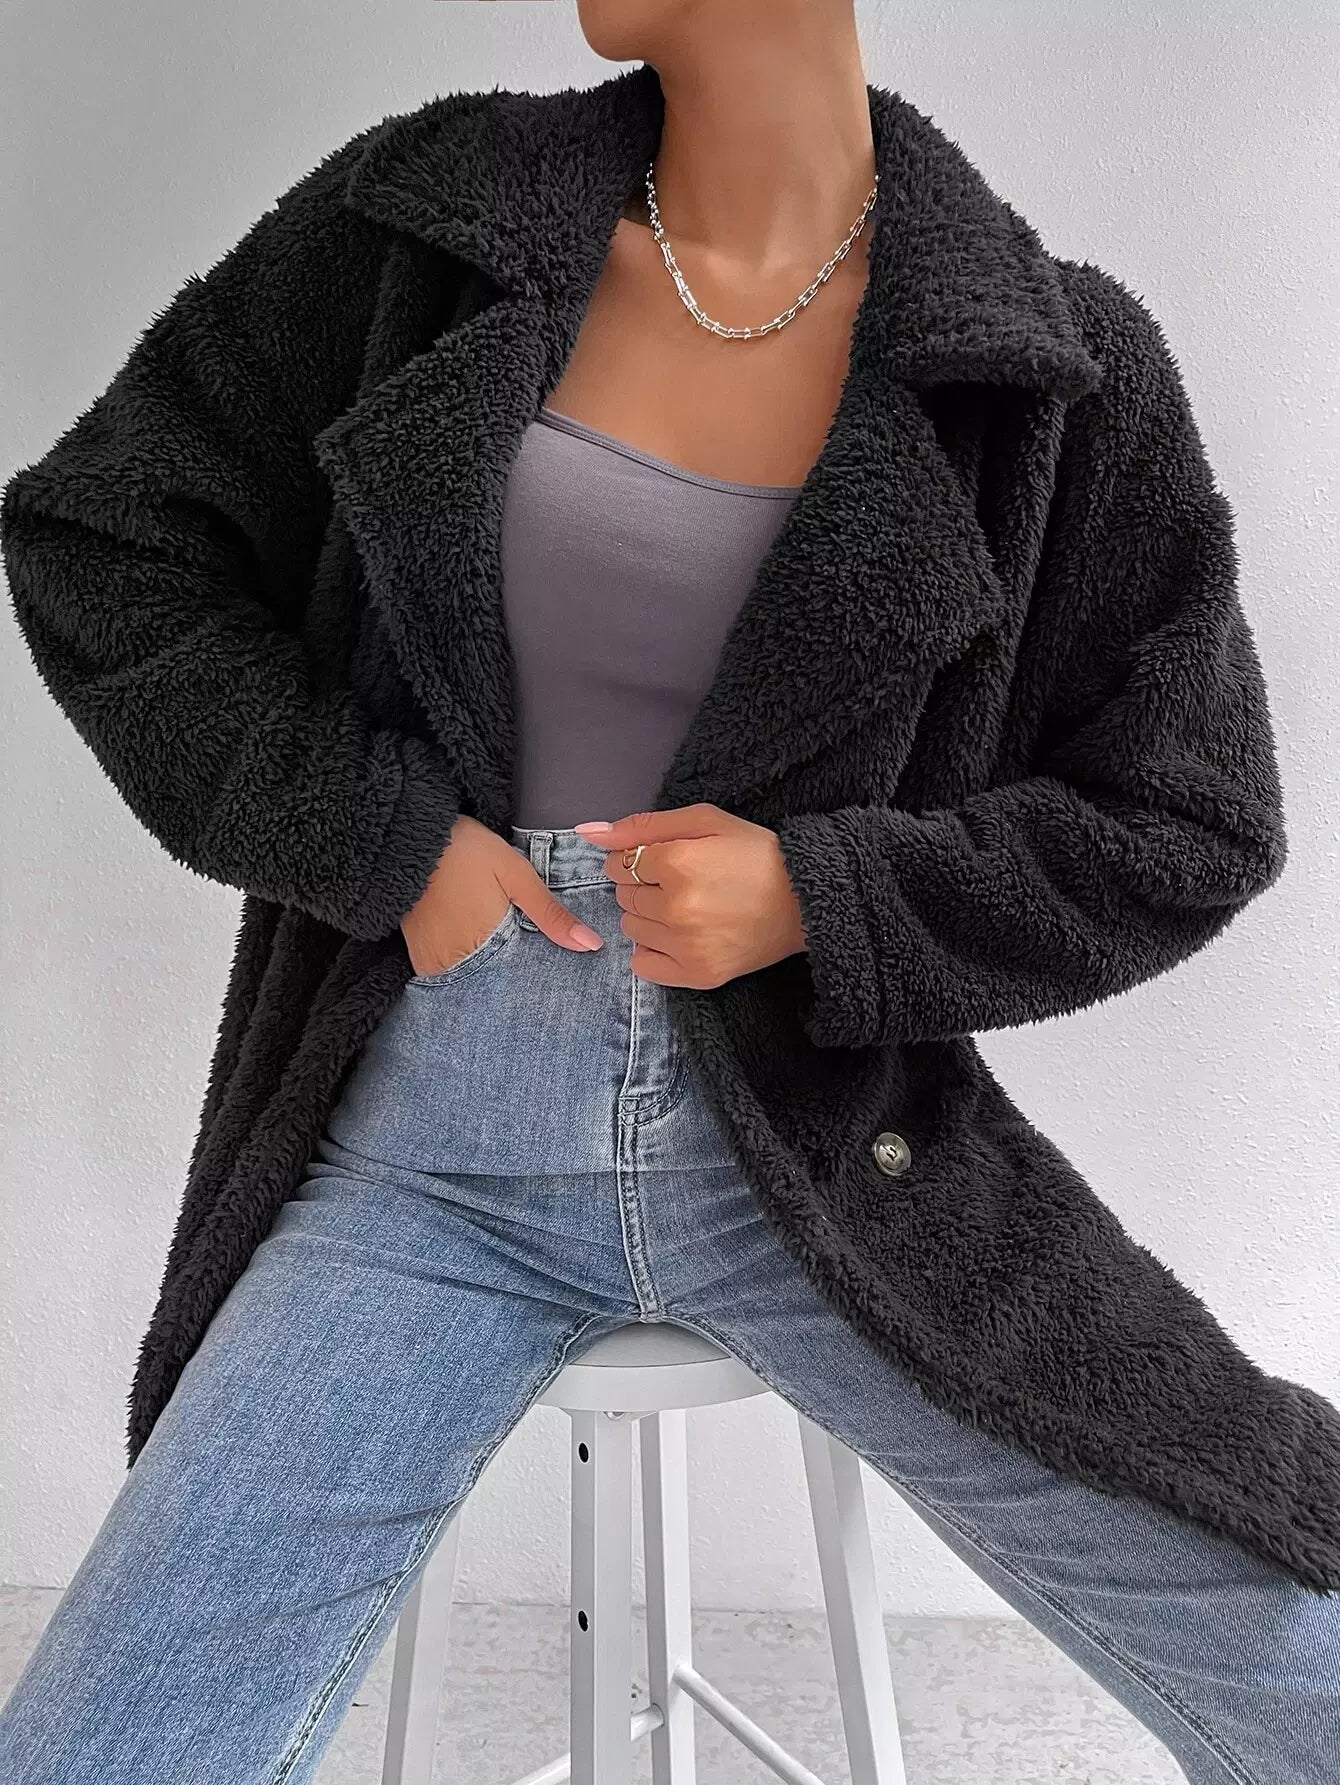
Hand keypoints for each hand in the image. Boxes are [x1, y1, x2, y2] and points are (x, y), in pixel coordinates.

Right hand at [400, 815, 603, 976]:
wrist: (411, 838)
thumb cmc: (468, 852)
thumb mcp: (517, 875)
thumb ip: (551, 914)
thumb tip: (590, 945)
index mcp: (489, 945)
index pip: (520, 980)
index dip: (534, 975)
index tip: (544, 972)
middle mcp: (458, 963)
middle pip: (493, 984)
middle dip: (508, 976)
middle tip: (515, 954)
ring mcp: (434, 963)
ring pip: (470, 982)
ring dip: (485, 973)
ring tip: (493, 950)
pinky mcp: (418, 957)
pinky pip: (446, 975)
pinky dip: (462, 966)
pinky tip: (471, 948)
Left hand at [574, 804, 808, 987]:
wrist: (806, 902)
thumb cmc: (756, 854)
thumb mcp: (706, 821)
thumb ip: (644, 825)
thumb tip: (588, 833)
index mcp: (678, 864)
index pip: (620, 863)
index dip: (640, 859)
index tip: (667, 861)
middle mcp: (677, 908)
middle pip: (624, 896)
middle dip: (643, 887)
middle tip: (681, 884)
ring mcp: (686, 946)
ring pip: (631, 929)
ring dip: (648, 917)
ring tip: (685, 909)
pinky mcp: (697, 975)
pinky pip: (643, 966)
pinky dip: (654, 951)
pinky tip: (680, 937)